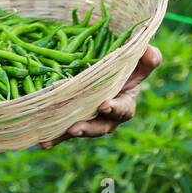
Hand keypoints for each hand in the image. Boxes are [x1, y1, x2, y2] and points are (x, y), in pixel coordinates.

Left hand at [39, 44, 161, 148]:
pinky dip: (54, 136)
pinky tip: (42, 142)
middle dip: (88, 128)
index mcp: (126, 102)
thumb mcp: (138, 61)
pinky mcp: (75, 120)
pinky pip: (65, 130)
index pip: (124, 108)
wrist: (109, 70)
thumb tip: (148, 50)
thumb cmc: (126, 66)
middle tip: (75, 127)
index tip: (104, 106)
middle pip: (101, 126)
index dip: (115, 108)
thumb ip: (147, 58)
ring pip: (81, 130)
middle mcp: (109, 116)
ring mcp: (91, 119)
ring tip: (51, 137)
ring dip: (67, 133)